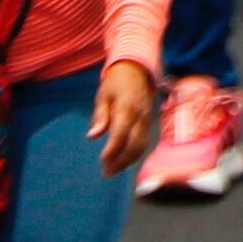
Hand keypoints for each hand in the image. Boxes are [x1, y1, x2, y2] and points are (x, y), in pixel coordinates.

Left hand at [90, 60, 156, 177]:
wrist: (137, 69)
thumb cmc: (115, 83)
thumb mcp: (103, 96)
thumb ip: (100, 116)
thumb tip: (93, 136)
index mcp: (127, 108)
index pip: (121, 133)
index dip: (113, 149)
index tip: (103, 161)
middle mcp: (141, 115)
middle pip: (134, 143)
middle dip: (121, 160)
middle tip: (106, 172)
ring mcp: (147, 118)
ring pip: (142, 145)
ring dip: (128, 160)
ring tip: (113, 170)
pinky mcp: (149, 121)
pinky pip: (145, 140)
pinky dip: (135, 153)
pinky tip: (125, 160)